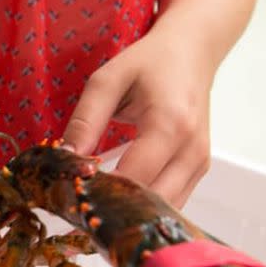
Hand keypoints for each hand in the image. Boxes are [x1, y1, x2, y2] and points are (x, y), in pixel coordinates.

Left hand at [61, 28, 213, 209]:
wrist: (191, 53)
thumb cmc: (150, 63)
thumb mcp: (108, 80)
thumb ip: (85, 120)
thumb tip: (65, 159)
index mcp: (170, 124)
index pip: (132, 177)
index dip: (100, 190)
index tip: (70, 193)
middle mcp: (192, 149)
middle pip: (151, 202)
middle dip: (114, 210)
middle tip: (79, 208)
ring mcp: (200, 163)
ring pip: (163, 209)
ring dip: (130, 214)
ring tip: (97, 207)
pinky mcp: (199, 170)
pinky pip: (172, 202)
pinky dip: (145, 207)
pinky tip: (119, 201)